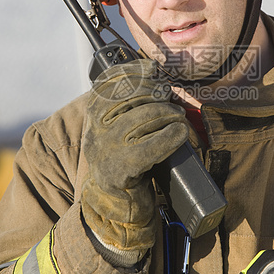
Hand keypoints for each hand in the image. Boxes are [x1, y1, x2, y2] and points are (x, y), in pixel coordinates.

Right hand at [81, 59, 188, 264]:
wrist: (116, 204)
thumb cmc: (125, 159)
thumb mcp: (119, 128)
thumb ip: (128, 104)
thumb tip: (155, 73)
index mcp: (93, 116)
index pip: (109, 83)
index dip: (133, 71)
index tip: (153, 69)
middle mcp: (96, 130)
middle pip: (129, 96)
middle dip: (154, 91)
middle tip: (169, 97)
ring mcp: (107, 150)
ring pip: (143, 117)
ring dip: (168, 112)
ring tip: (178, 116)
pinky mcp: (122, 169)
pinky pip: (151, 146)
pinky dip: (171, 136)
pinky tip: (181, 132)